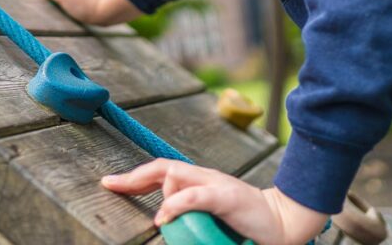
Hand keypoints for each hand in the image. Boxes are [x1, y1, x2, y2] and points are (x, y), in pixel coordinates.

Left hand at [102, 159, 327, 244]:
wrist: (282, 224)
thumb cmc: (245, 223)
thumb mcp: (210, 218)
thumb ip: (188, 212)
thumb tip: (163, 218)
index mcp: (199, 182)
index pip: (161, 171)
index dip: (134, 176)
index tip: (109, 182)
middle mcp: (204, 178)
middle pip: (163, 167)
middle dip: (133, 176)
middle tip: (110, 185)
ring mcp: (216, 185)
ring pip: (177, 176)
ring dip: (161, 196)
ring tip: (158, 219)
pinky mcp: (226, 197)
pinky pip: (194, 196)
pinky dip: (176, 204)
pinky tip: (164, 217)